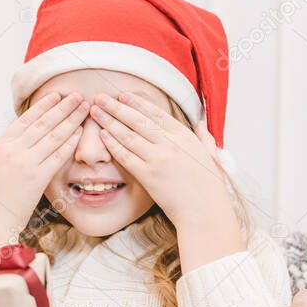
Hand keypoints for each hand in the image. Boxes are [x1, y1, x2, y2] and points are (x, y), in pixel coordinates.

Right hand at [0, 92, 86, 252]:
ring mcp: (26, 163)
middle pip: (44, 123)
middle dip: (63, 107)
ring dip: (71, 120)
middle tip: (78, 96)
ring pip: (54, 135)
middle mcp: (13, 150)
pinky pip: (58, 155)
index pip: (26, 118)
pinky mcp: (38, 178)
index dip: (44, 105)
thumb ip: (12, 148)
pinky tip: (79, 133)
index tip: (57, 95)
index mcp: (1, 144)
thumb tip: (30, 135)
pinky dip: (70, 142)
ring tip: (83, 109)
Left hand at [90, 92, 232, 229]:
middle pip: (137, 120)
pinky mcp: (148, 175)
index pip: (156, 113)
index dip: (137, 103)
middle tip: (100, 98)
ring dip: (109, 121)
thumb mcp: (210, 155)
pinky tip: (102, 135)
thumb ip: (204, 137)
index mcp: (184, 136)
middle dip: (116, 107)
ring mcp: (158, 158)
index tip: (122, 95)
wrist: (204, 210)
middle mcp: (170, 143)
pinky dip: (112, 144)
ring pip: (128, 135)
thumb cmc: (209, 186)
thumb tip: (201, 123)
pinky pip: (126, 156)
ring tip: (95, 112)